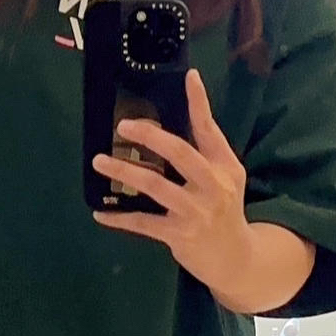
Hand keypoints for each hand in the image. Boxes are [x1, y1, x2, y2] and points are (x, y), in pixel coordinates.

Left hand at [93, 70, 312, 312]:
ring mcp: (195, 211)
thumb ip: (206, 152)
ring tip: (99, 161)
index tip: (189, 76)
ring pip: (155, 185)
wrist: (235, 259)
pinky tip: (100, 212)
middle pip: (180, 153)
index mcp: (224, 166)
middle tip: (123, 125)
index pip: (210, 129)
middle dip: (150, 136)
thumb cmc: (224, 210)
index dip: (200, 102)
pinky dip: (120, 218)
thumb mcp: (227, 178)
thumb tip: (176, 121)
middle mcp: (212, 185)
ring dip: (124, 171)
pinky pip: (143, 223)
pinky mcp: (179, 234)